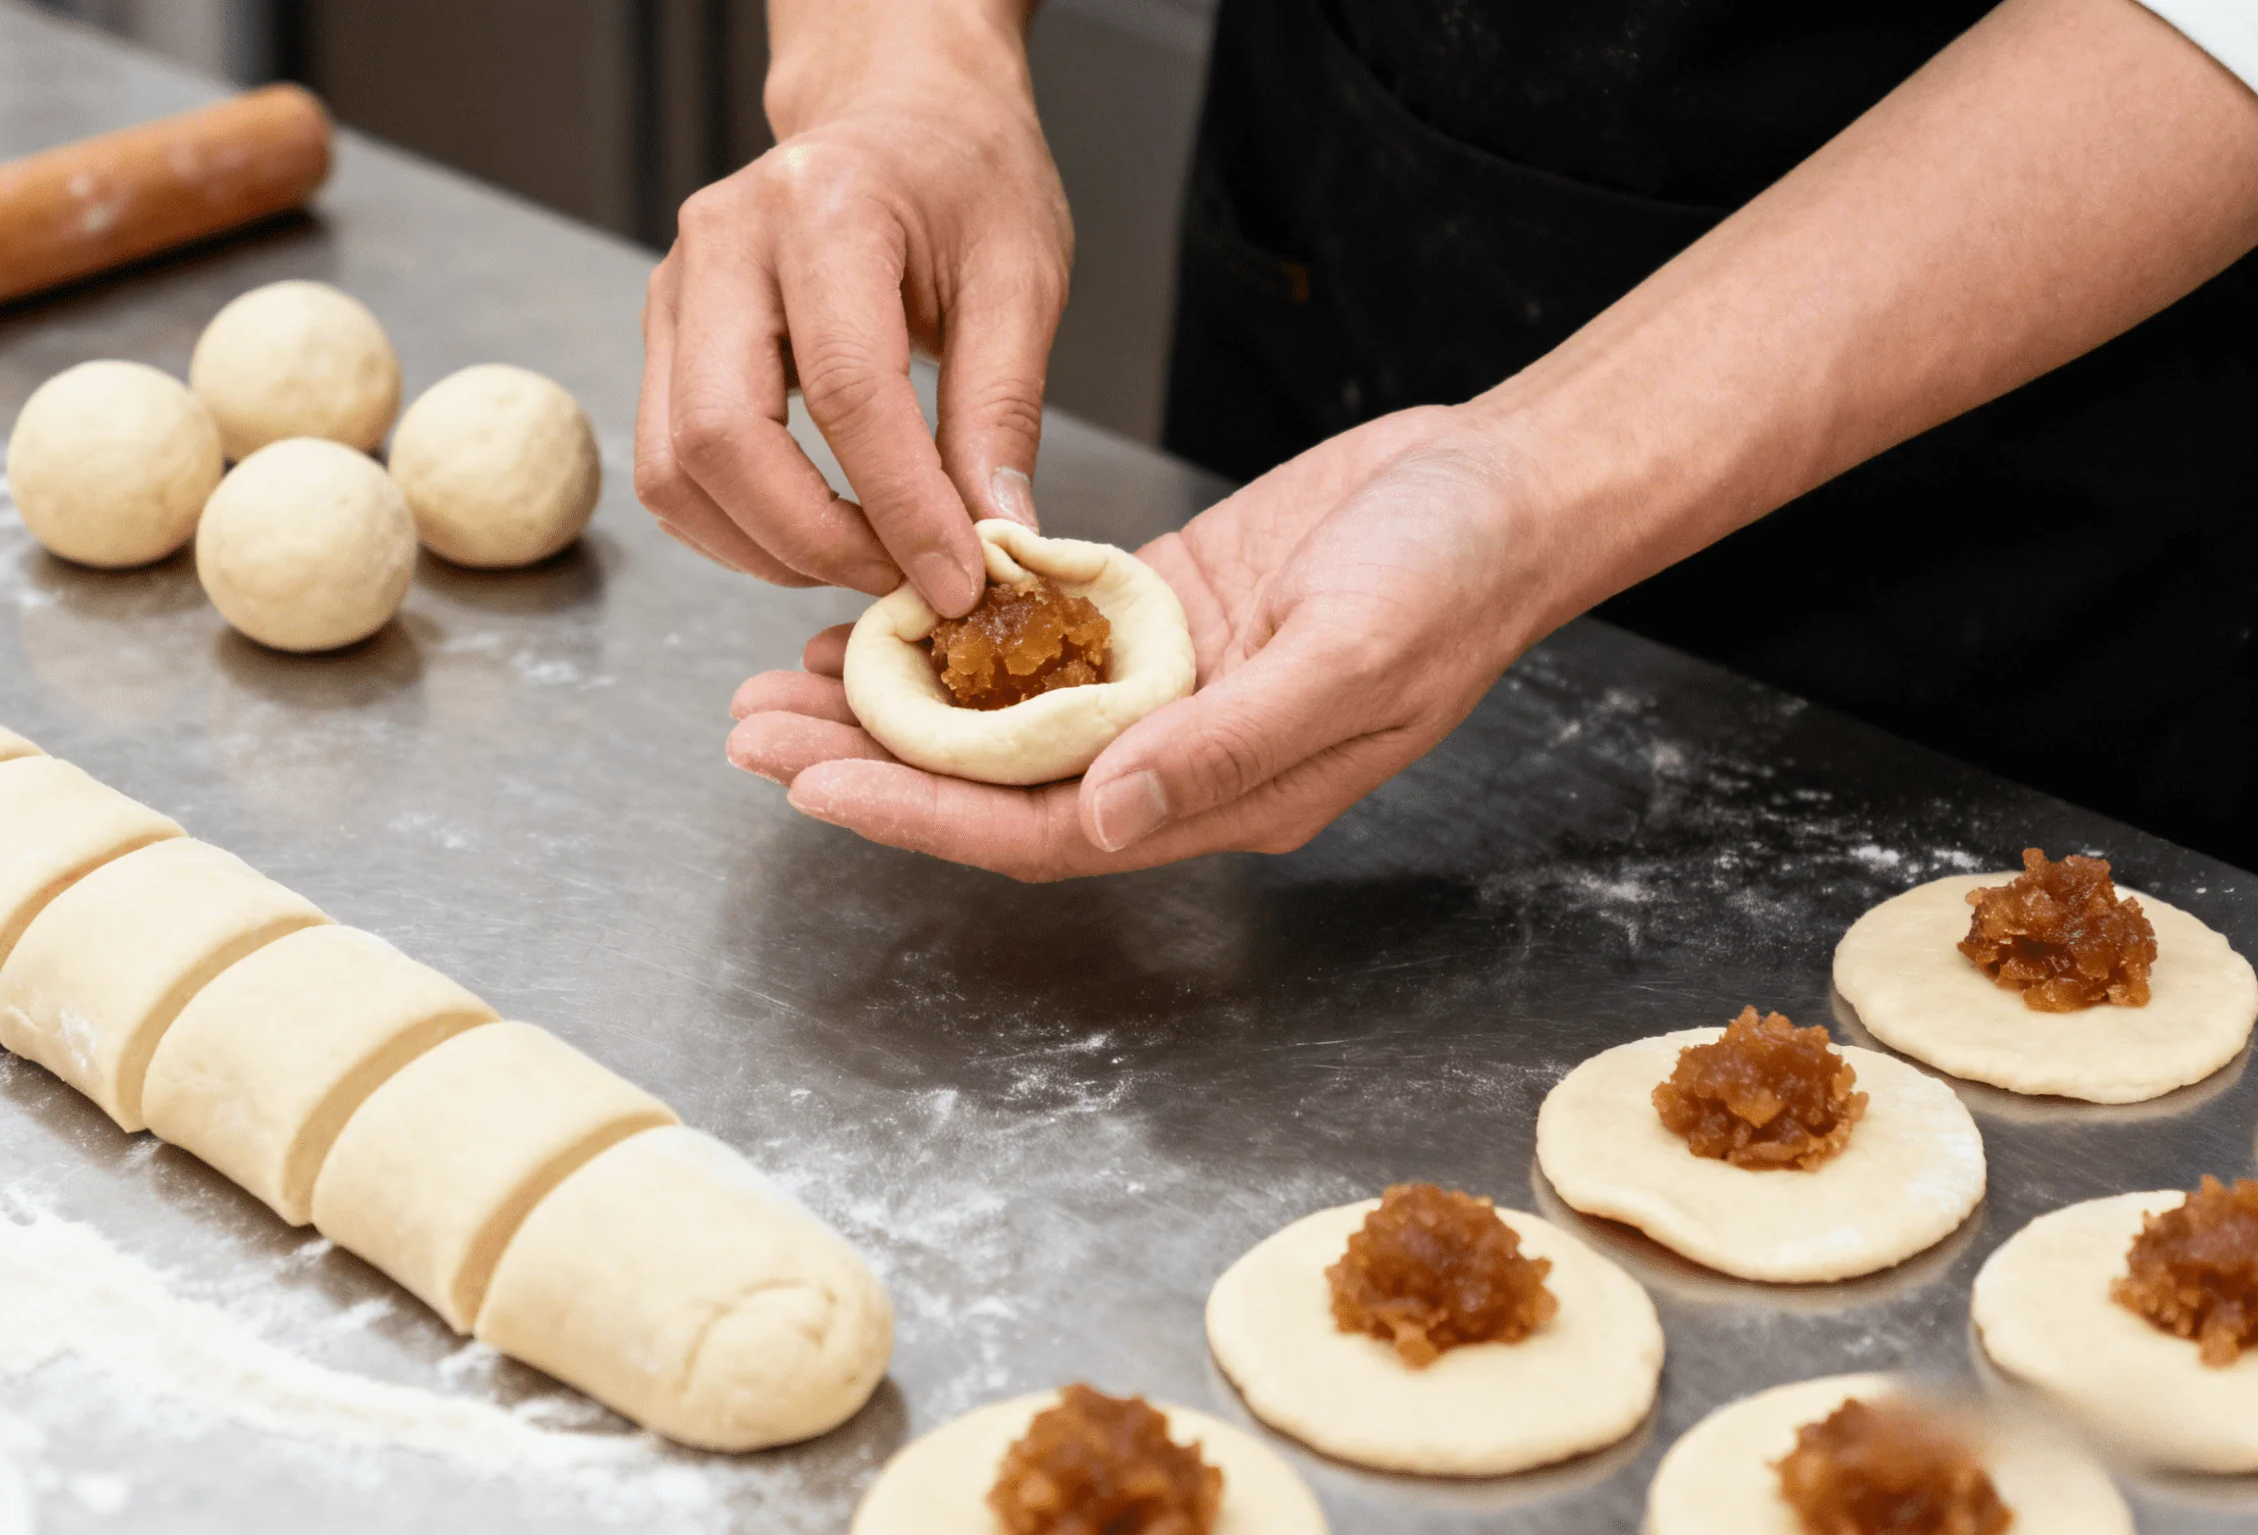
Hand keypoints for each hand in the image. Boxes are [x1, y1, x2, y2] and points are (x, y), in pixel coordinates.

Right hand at [634, 2, 1069, 617]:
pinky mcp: (662, 340)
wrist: (896, 116)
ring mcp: (674, 292)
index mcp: (822, 208)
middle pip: (723, 438)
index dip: (903, 508)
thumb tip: (998, 538)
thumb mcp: (1021, 275)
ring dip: (768, 550)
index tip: (959, 580)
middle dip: (814, 542)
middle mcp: (722, 244)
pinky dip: (738, 530)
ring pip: (676, 470)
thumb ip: (1003, 409)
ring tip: (866, 562)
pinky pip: (671, 470)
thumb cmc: (963, 179)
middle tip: (901, 582)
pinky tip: (816, 534)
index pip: (846, 391)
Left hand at [725, 407, 1583, 878]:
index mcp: (1216, 796)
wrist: (1509, 488)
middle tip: (748, 733)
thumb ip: (1227, 742)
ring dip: (890, 697)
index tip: (812, 784)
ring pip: (996, 711)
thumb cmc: (1456, 578)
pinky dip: (954, 625)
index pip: (1035, 830)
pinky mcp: (1161, 612)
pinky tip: (879, 608)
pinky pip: (1032, 635)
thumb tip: (1103, 812)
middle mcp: (1173, 757)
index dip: (918, 811)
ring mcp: (1162, 686)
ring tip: (778, 682)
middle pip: (989, 780)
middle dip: (866, 761)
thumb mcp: (1351, 657)